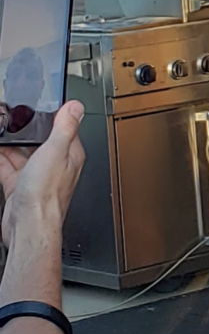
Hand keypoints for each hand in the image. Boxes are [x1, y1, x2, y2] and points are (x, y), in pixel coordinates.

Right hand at [0, 101, 84, 244]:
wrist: (28, 226)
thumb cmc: (46, 195)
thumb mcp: (56, 151)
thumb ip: (65, 127)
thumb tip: (76, 107)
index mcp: (70, 155)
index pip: (64, 129)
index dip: (53, 117)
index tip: (41, 108)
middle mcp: (55, 166)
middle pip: (40, 142)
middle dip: (27, 131)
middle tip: (13, 120)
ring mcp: (37, 177)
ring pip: (23, 155)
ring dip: (11, 145)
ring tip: (2, 131)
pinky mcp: (20, 188)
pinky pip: (9, 169)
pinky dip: (1, 160)